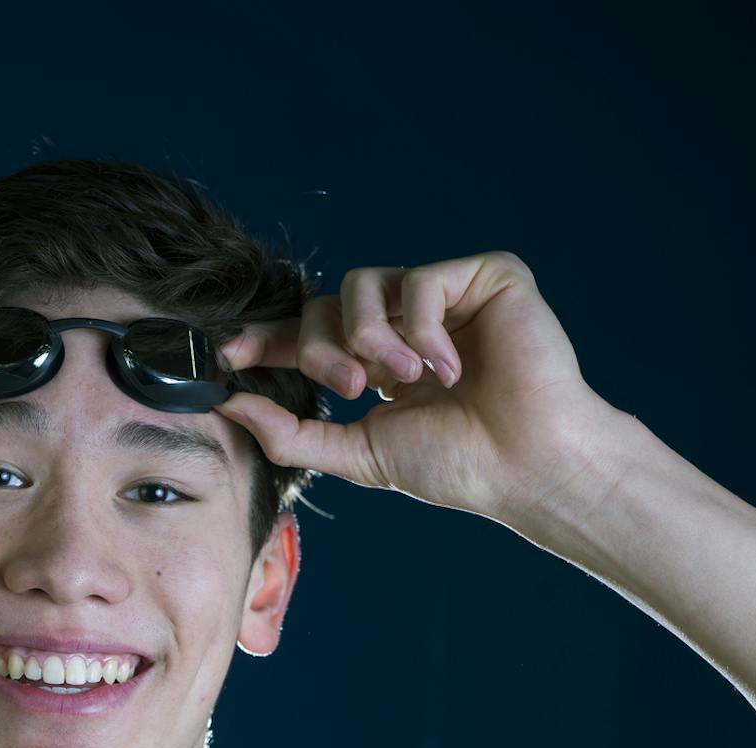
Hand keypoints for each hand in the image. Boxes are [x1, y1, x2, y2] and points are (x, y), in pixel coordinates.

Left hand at [212, 250, 627, 520]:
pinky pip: (420, 280)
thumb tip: (229, 408)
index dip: (267, 340)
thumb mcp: (358, 452)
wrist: (526, 464)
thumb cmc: (457, 463)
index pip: (309, 334)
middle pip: (324, 304)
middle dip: (323, 350)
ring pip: (363, 284)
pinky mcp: (486, 275)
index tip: (229, 356)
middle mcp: (407, 322)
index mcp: (378, 360)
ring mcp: (446, 296)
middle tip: (351, 389)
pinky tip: (449, 368)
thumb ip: (291, 433)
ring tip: (405, 380)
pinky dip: (423, 330)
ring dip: (369, 338)